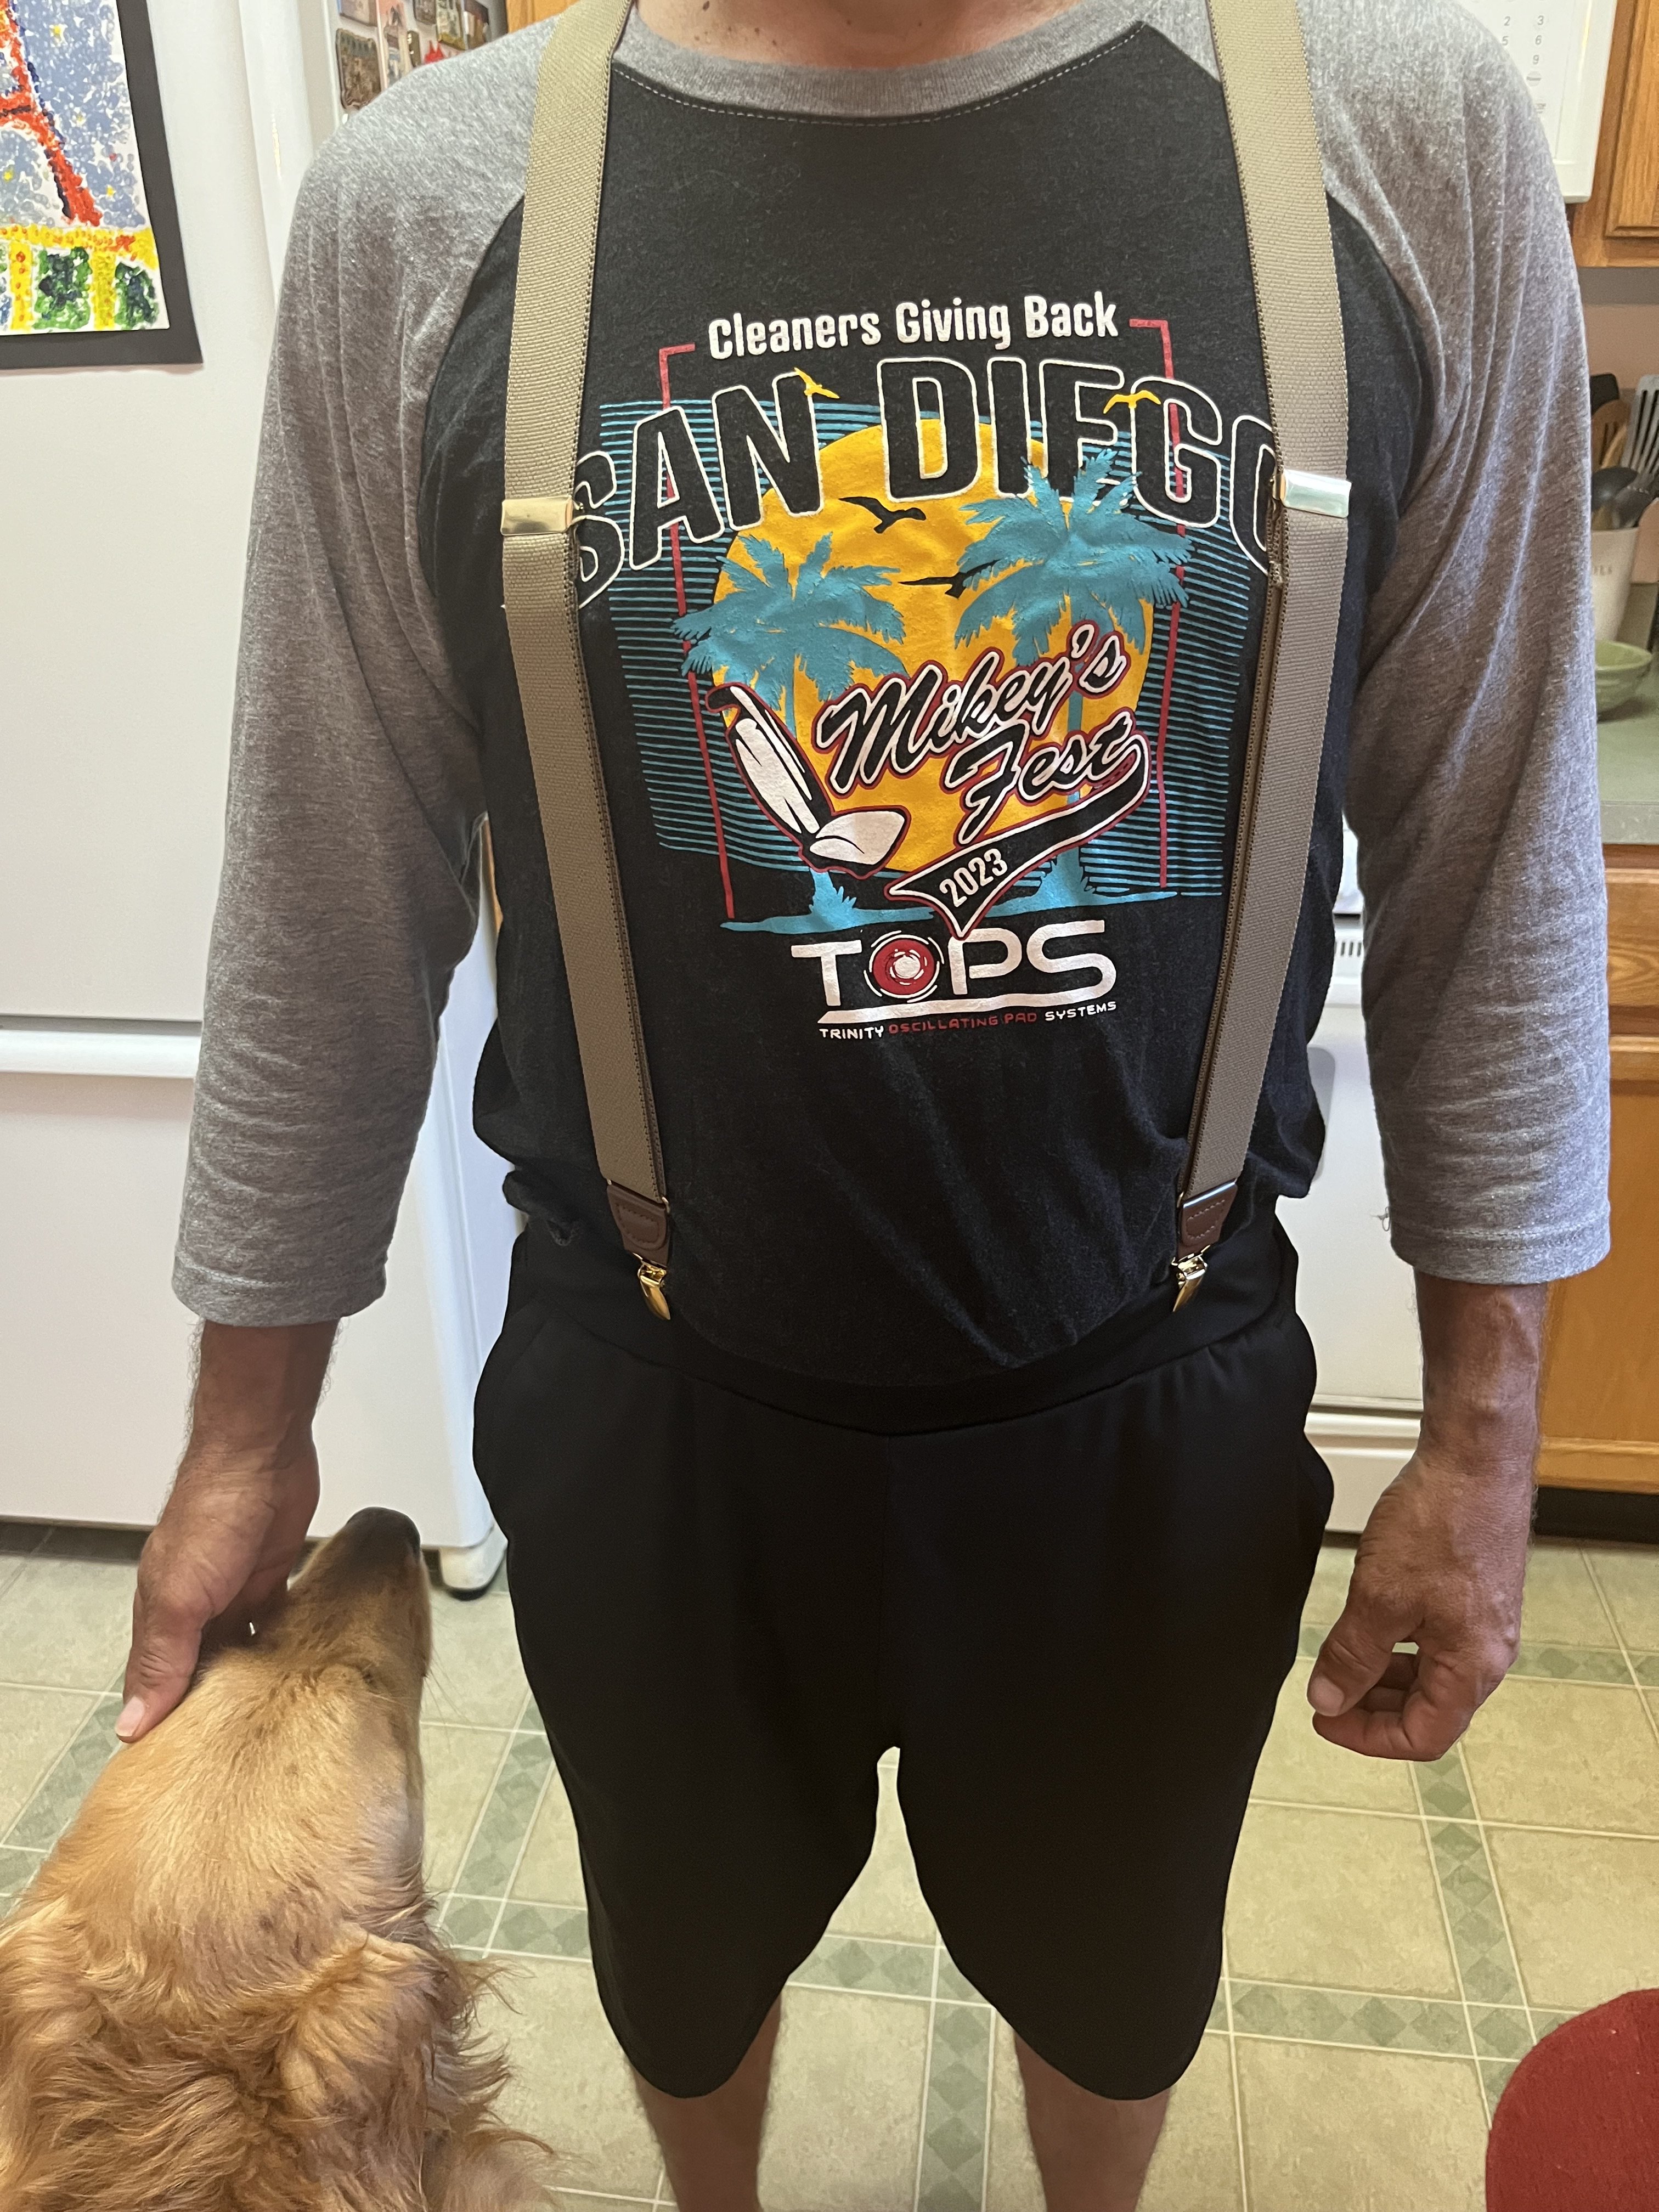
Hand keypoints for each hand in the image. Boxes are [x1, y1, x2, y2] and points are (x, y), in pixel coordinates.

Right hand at [118, 1319, 336, 1742]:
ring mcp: (237, 1590)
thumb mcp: (178, 1595)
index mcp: (164, 1616)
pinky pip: (277, 1622)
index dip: (169, 1722)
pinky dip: (284, 1646)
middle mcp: (198, 1606)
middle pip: (204, 1670)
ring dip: (253, 1679)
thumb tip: (134, 1723)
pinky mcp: (273, 1574)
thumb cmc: (213, 1510)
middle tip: (238, 1754)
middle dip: (216, 1706)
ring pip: (242, 1650)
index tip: (183, 1768)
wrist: (263, 1453)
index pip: (160, 1683)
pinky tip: (300, 1675)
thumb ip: (161, 1657)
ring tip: (272, 1726)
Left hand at [1306, 1275, 1544, 1761]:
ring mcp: (1486, 1622)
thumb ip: (1352, 1655)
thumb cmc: (1440, 1521)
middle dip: (1374, 1709)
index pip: (1423, 1736)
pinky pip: (1438, 1640)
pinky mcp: (1478, 1592)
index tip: (1324, 1719)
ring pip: (1433, 1674)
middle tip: (1326, 1696)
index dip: (1367, 1737)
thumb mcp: (1379, 1597)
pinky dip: (1401, 1645)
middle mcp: (1489, 1652)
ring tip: (1340, 1664)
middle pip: (1431, 1709)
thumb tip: (1330, 1698)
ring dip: (1385, 1677)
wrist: (1475, 1458)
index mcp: (1472, 1667)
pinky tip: (1371, 1625)